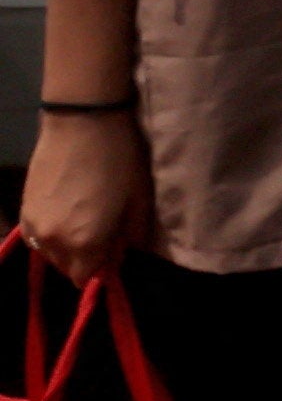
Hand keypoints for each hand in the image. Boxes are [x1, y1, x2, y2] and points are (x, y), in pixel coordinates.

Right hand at [15, 100, 143, 287]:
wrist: (83, 123)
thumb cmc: (120, 160)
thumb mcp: (139, 201)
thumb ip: (132, 236)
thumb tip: (126, 252)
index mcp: (84, 242)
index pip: (86, 278)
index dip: (102, 268)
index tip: (114, 250)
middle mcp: (53, 240)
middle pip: (66, 268)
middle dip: (85, 259)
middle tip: (103, 234)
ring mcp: (34, 224)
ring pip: (49, 253)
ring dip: (66, 247)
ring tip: (85, 221)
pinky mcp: (23, 208)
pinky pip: (37, 236)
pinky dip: (51, 233)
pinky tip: (67, 213)